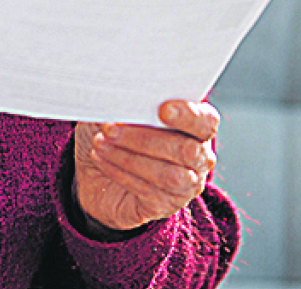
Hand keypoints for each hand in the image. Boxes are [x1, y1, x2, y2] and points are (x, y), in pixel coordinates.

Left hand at [72, 99, 219, 233]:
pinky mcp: (164, 206)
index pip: (206, 121)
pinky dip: (121, 173)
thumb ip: (129, 101)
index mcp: (196, 126)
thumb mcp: (118, 110)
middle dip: (146, 138)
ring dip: (129, 157)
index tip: (163, 109)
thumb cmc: (113, 131)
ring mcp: (186, 186)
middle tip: (110, 127)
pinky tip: (101, 159)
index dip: (188, 115)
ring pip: (170, 175)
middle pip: (187, 150)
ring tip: (100, 143)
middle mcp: (199, 158)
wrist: (94, 172)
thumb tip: (123, 95)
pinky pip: (148, 192)